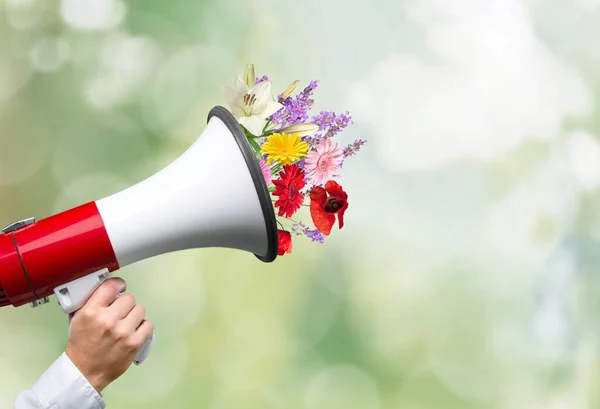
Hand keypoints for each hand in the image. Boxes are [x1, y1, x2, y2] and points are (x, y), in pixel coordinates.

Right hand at [65, 277, 153, 392]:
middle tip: (120, 313)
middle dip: (125, 304)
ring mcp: (122, 332)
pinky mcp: (134, 343)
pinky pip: (148, 325)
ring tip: (127, 323)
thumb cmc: (81, 345)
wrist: (85, 371)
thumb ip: (91, 301)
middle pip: (129, 298)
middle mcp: (107, 320)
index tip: (120, 287)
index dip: (118, 285)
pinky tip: (135, 331)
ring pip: (140, 309)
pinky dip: (143, 327)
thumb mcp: (77, 318)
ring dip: (134, 315)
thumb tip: (107, 288)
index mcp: (91, 312)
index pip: (110, 286)